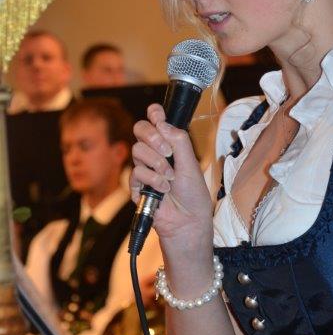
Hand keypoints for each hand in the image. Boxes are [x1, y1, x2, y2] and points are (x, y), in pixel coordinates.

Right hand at [131, 103, 213, 248]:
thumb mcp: (191, 164)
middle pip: (140, 129)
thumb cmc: (193, 194)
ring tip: (170, 177)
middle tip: (167, 151)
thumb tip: (163, 123)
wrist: (187, 221)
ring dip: (156, 163)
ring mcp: (145, 167)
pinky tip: (163, 189)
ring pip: (137, 150)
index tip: (157, 113)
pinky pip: (136, 172)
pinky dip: (152, 179)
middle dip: (152, 136)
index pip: (156, 121)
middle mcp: (155, 152)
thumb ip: (179, 141)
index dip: (154, 113)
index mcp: (170, 144)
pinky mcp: (137, 185)